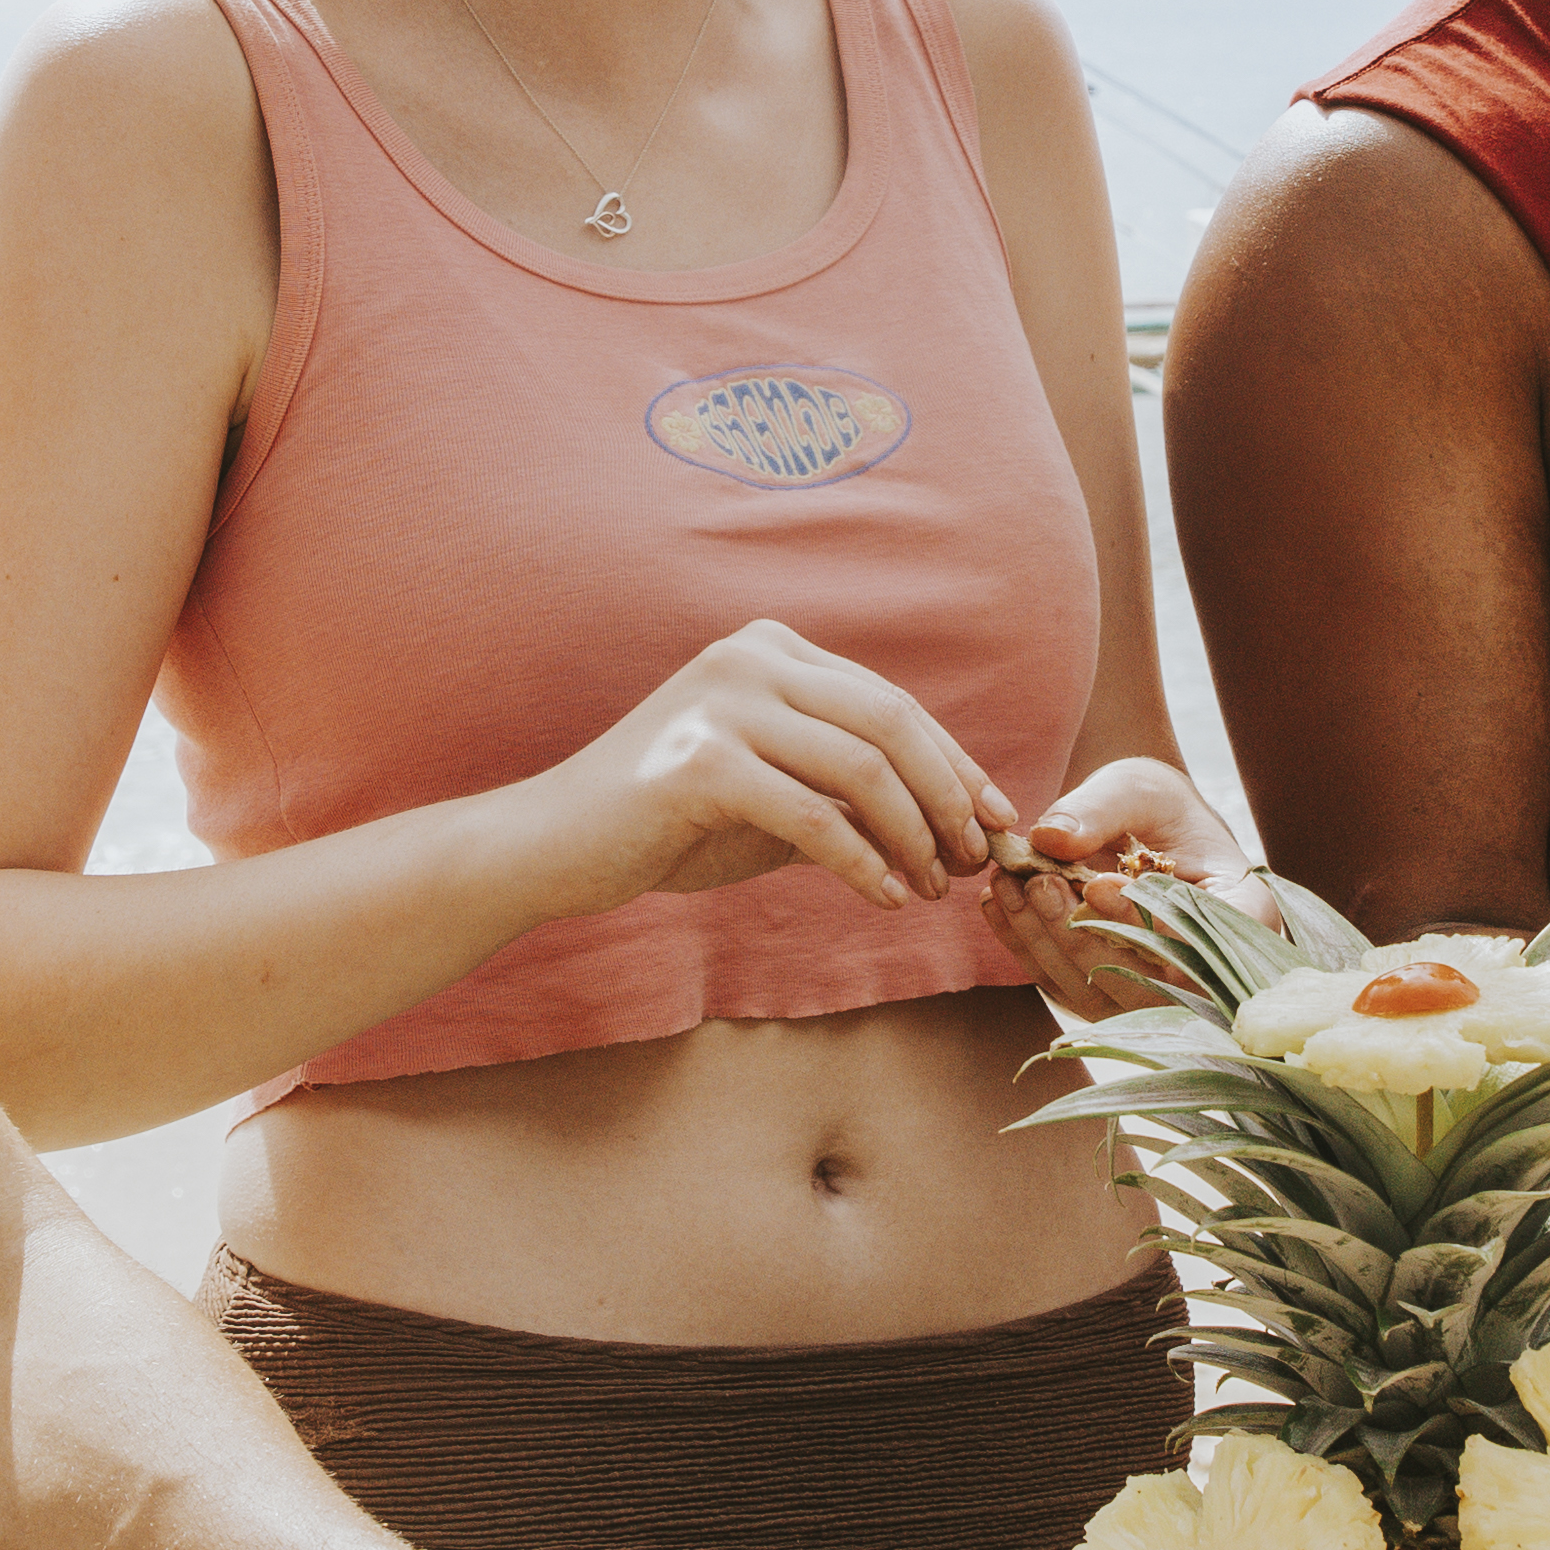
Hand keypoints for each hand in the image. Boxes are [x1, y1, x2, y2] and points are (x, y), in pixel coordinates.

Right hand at [511, 623, 1010, 921]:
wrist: (553, 846)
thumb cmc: (667, 824)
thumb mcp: (770, 796)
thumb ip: (843, 790)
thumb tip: (953, 821)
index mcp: (770, 650)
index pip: (891, 701)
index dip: (953, 763)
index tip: (995, 819)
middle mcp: (749, 658)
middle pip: (891, 722)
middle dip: (947, 797)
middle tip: (973, 860)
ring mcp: (722, 704)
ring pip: (862, 767)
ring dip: (913, 836)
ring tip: (930, 889)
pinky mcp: (701, 763)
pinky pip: (813, 816)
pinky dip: (861, 862)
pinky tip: (882, 899)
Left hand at [986, 752, 1234, 1012]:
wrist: (1137, 827)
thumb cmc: (1153, 805)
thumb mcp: (1135, 788)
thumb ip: (1099, 808)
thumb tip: (1050, 837)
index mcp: (1242, 909)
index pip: (1210, 936)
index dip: (1155, 924)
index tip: (1099, 883)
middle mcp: (1209, 963)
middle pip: (1152, 982)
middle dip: (1086, 937)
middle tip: (1040, 883)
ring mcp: (1158, 990)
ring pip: (1103, 996)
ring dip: (1048, 945)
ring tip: (1010, 886)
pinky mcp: (1109, 997)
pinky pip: (1066, 989)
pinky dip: (1028, 951)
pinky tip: (1000, 905)